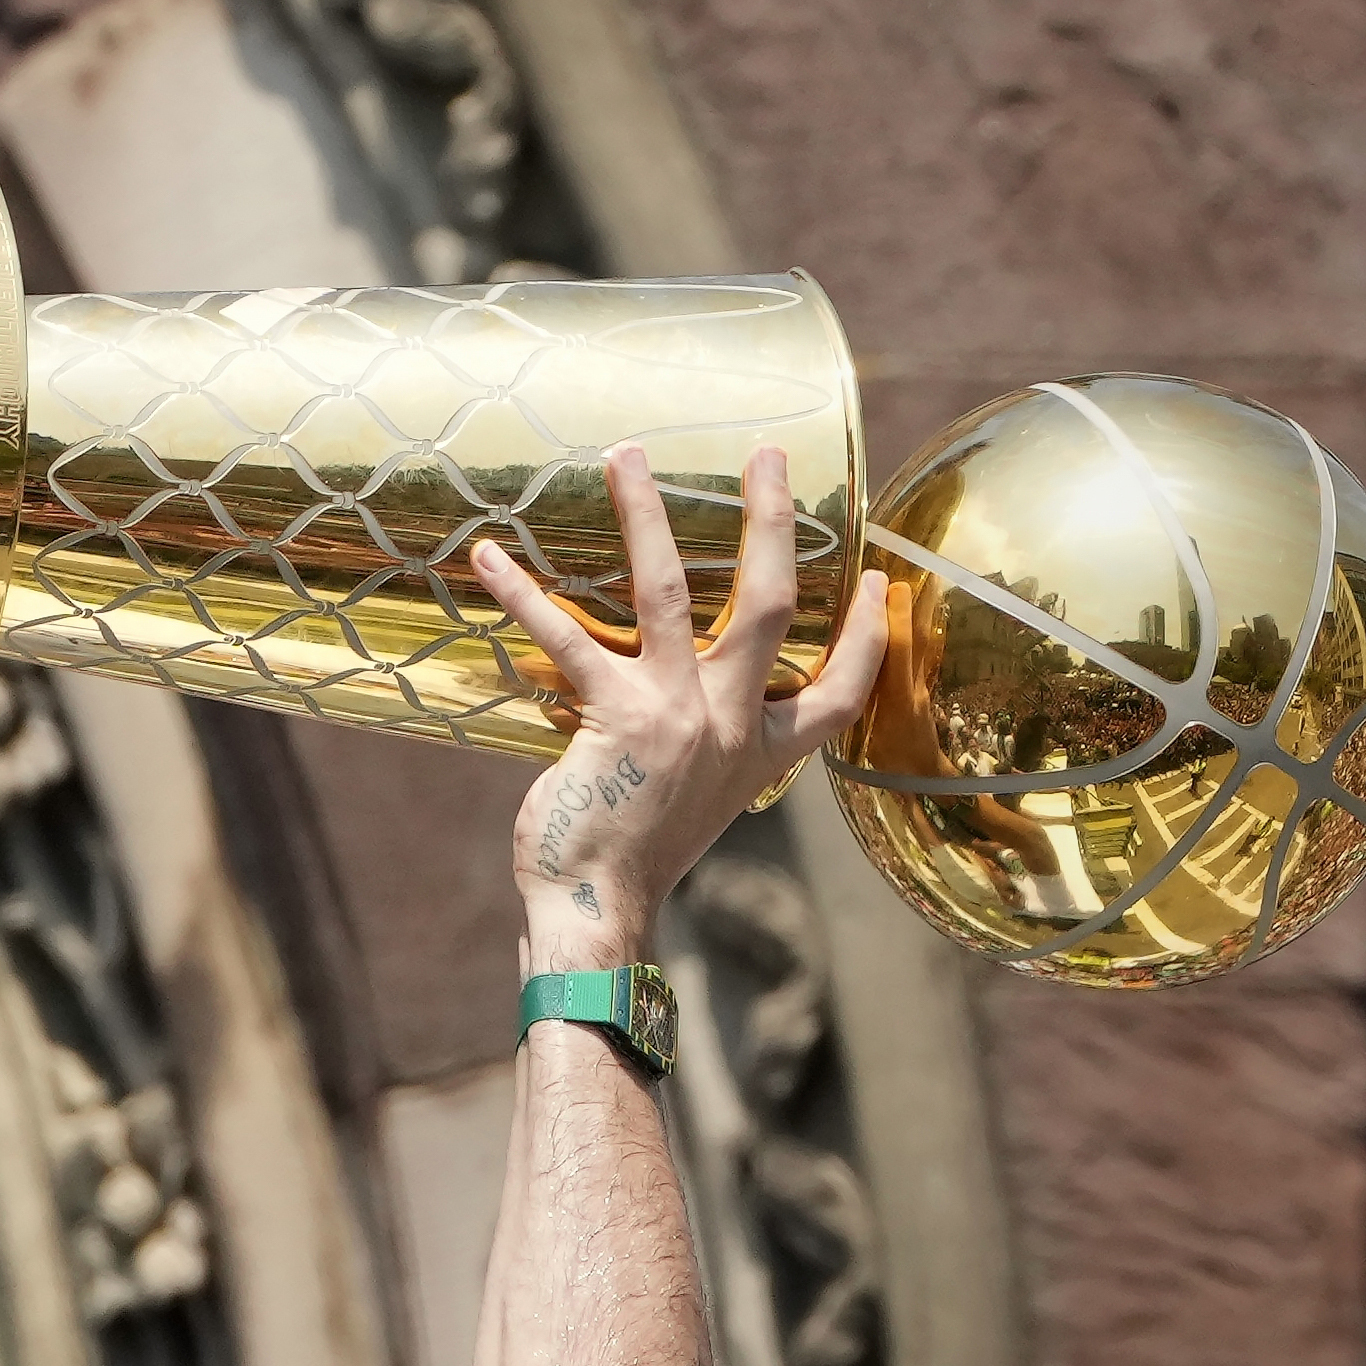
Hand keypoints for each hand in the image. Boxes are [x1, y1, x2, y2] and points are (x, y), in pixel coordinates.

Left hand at [472, 443, 888, 961]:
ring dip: (646, 515)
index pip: (839, 692)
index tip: (878, 580)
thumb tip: (687, 703)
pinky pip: (567, 638)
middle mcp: (730, 724)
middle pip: (770, 604)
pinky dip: (521, 594)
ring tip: (626, 457)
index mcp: (762, 751)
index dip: (868, 635)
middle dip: (773, 520)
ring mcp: (676, 715)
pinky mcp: (615, 719)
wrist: (598, 910)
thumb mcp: (701, 799)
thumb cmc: (639, 856)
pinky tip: (487, 555)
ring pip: (672, 592)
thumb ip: (709, 744)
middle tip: (768, 454)